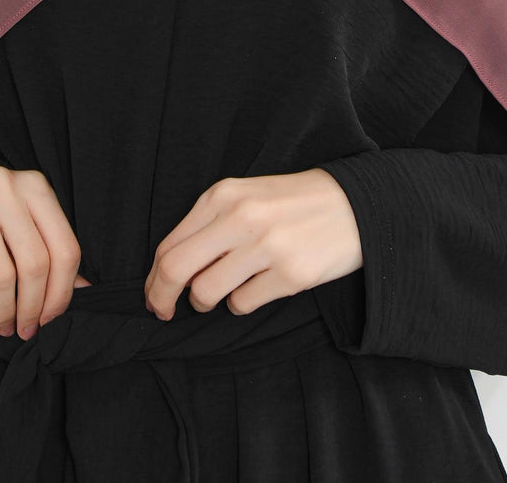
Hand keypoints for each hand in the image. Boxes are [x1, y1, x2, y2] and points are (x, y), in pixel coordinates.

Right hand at [0, 156, 91, 339]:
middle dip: (34, 307)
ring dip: (6, 311)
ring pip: (2, 275)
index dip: (63, 291)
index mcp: (32, 184)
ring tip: (5, 323)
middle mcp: (3, 185)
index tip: (52, 316)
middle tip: (27, 329)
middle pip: (35, 263)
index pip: (64, 246)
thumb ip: (49, 248)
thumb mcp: (17, 220)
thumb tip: (87, 288)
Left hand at [143, 168, 361, 320]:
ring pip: (206, 292)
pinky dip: (240, 304)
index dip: (154, 277)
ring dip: (205, 302)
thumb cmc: (290, 203)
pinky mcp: (290, 274)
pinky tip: (255, 288)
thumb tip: (170, 270)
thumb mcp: (245, 197)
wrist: (352, 204)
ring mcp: (266, 246)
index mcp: (223, 195)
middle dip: (161, 297)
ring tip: (221, 293)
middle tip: (163, 311)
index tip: (154, 293)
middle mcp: (241, 217)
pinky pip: (242, 304)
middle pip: (176, 269)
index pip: (170, 244)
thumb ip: (208, 225)